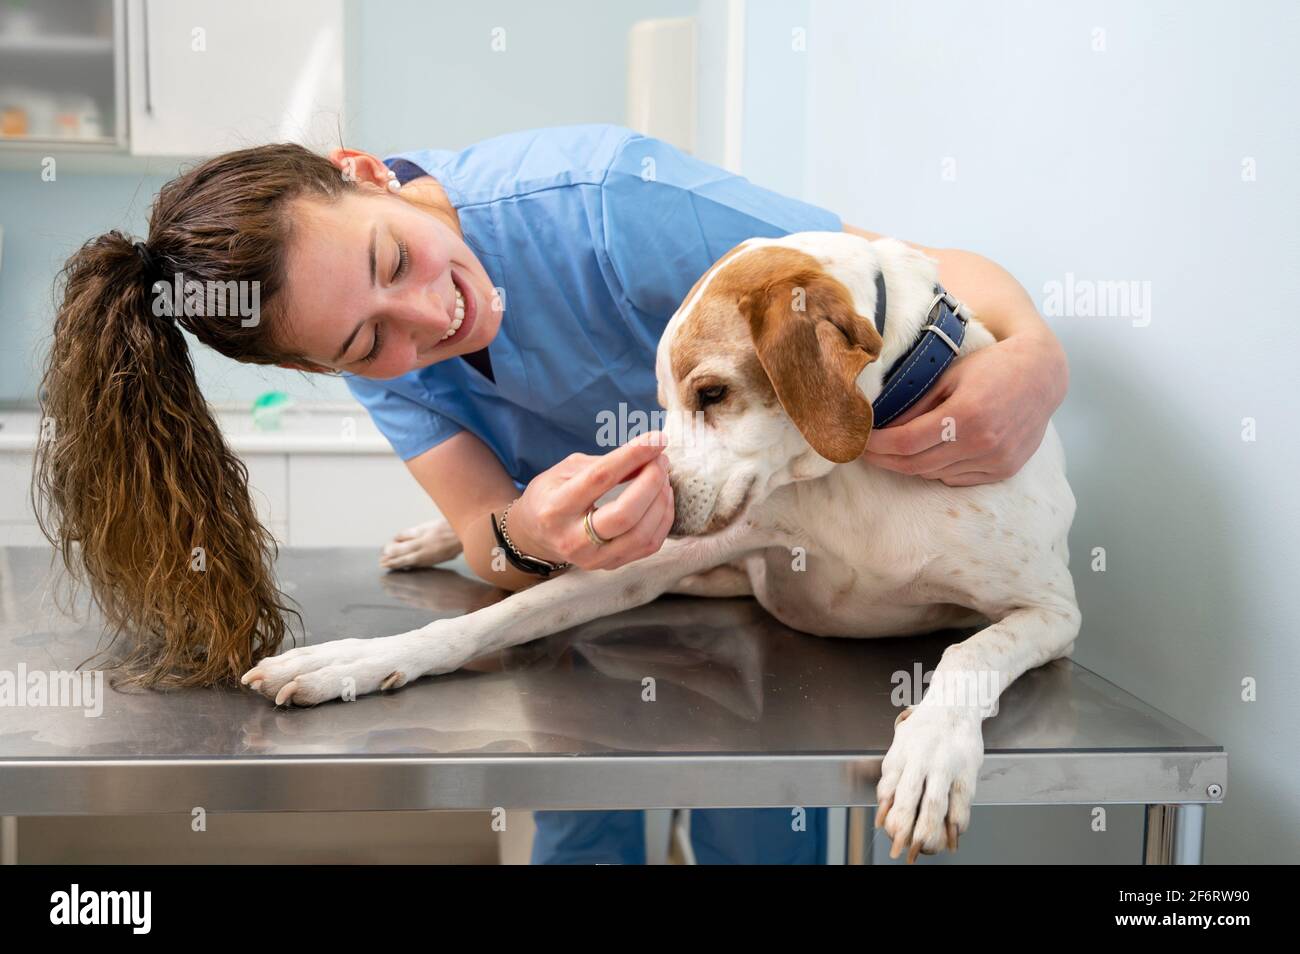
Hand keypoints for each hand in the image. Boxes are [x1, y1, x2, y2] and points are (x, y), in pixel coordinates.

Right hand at [505, 430, 673, 570]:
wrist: (535, 535)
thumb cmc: (552, 495)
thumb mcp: (568, 470)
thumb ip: (606, 464)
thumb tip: (647, 457)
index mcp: (556, 508)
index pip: (600, 479)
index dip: (632, 456)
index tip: (656, 438)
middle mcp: (573, 539)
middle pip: (625, 514)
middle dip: (651, 481)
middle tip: (660, 459)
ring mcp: (593, 558)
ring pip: (642, 534)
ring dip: (661, 500)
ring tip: (662, 476)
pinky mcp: (611, 565)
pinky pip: (649, 545)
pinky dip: (663, 518)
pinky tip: (662, 498)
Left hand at [861, 332, 1066, 485]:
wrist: (1041, 376)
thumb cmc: (991, 367)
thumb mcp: (948, 375)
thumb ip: (916, 403)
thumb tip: (880, 424)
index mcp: (966, 415)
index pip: (905, 442)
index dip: (876, 445)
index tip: (859, 440)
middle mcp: (982, 443)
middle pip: (915, 465)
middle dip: (885, 460)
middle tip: (867, 451)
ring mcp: (995, 461)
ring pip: (934, 474)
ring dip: (910, 465)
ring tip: (895, 450)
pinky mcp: (1003, 471)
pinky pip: (956, 479)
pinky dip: (938, 469)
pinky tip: (932, 452)